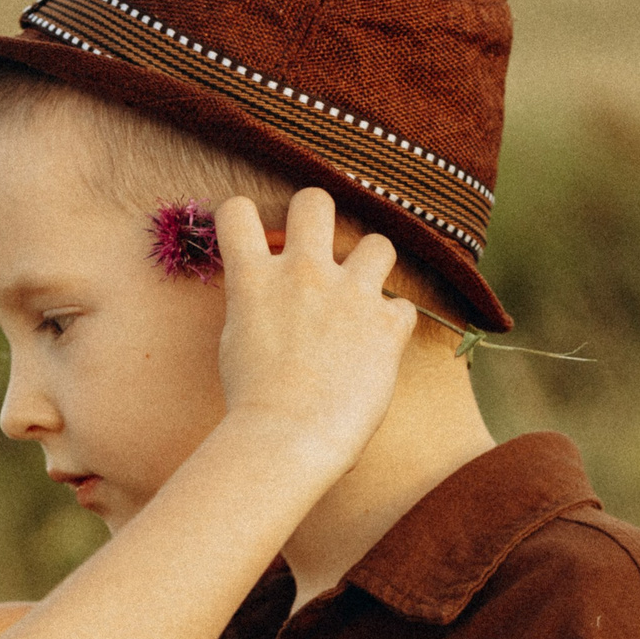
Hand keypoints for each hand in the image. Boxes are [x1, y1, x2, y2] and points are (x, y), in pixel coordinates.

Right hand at [210, 190, 415, 486]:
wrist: (286, 438)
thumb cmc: (252, 404)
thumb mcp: (236, 343)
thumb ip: (255, 305)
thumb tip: (267, 294)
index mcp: (254, 278)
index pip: (236, 210)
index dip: (243, 218)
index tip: (254, 240)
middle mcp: (303, 272)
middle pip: (315, 200)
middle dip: (317, 217)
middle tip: (318, 251)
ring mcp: (349, 293)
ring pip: (377, 241)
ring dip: (371, 266)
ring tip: (361, 297)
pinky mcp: (386, 323)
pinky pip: (403, 306)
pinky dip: (392, 325)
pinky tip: (378, 350)